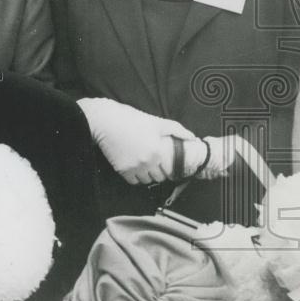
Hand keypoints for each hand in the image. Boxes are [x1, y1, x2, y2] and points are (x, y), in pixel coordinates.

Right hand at [78, 98, 195, 184]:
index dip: (166, 167)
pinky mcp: (121, 169)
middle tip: (152, 163)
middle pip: (158, 178)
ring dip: (145, 175)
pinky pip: (132, 181)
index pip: (168, 171)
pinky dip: (134, 176)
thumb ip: (177, 130)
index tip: (162, 163)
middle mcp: (147, 162)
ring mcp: (134, 167)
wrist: (106, 121)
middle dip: (156, 171)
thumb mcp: (157, 122)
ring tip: (142, 165)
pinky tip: (133, 166)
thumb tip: (193, 138)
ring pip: (145, 181)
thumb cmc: (131, 119)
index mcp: (157, 151)